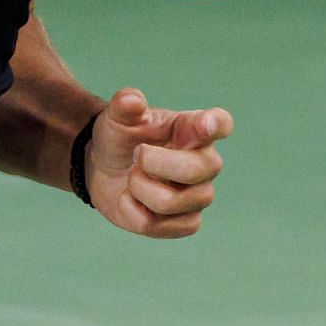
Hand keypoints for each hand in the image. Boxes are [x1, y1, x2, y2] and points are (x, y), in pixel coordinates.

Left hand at [85, 87, 231, 238]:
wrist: (105, 169)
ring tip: (133, 177)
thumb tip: (132, 100)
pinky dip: (132, 211)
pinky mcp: (186, 223)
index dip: (217, 125)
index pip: (220, 124)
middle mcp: (205, 162)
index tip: (206, 123)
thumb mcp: (117, 117)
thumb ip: (124, 105)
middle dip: (152, 163)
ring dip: (138, 187)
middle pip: (195, 170)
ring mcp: (199, 195)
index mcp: (193, 129)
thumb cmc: (121, 138)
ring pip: (169, 202)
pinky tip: (132, 199)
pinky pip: (156, 224)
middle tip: (136, 154)